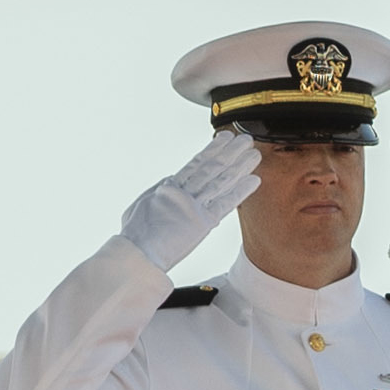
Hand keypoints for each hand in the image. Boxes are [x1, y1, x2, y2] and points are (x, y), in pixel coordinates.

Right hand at [118, 131, 260, 271]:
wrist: (137, 251)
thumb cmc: (135, 235)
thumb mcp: (140, 206)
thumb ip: (157, 194)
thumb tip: (164, 187)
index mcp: (168, 187)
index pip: (195, 164)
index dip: (212, 149)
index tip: (224, 139)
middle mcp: (183, 192)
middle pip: (212, 167)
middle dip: (231, 152)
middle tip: (245, 140)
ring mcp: (194, 206)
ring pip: (222, 180)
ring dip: (240, 166)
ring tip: (254, 154)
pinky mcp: (203, 221)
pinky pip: (226, 203)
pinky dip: (241, 191)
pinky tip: (254, 180)